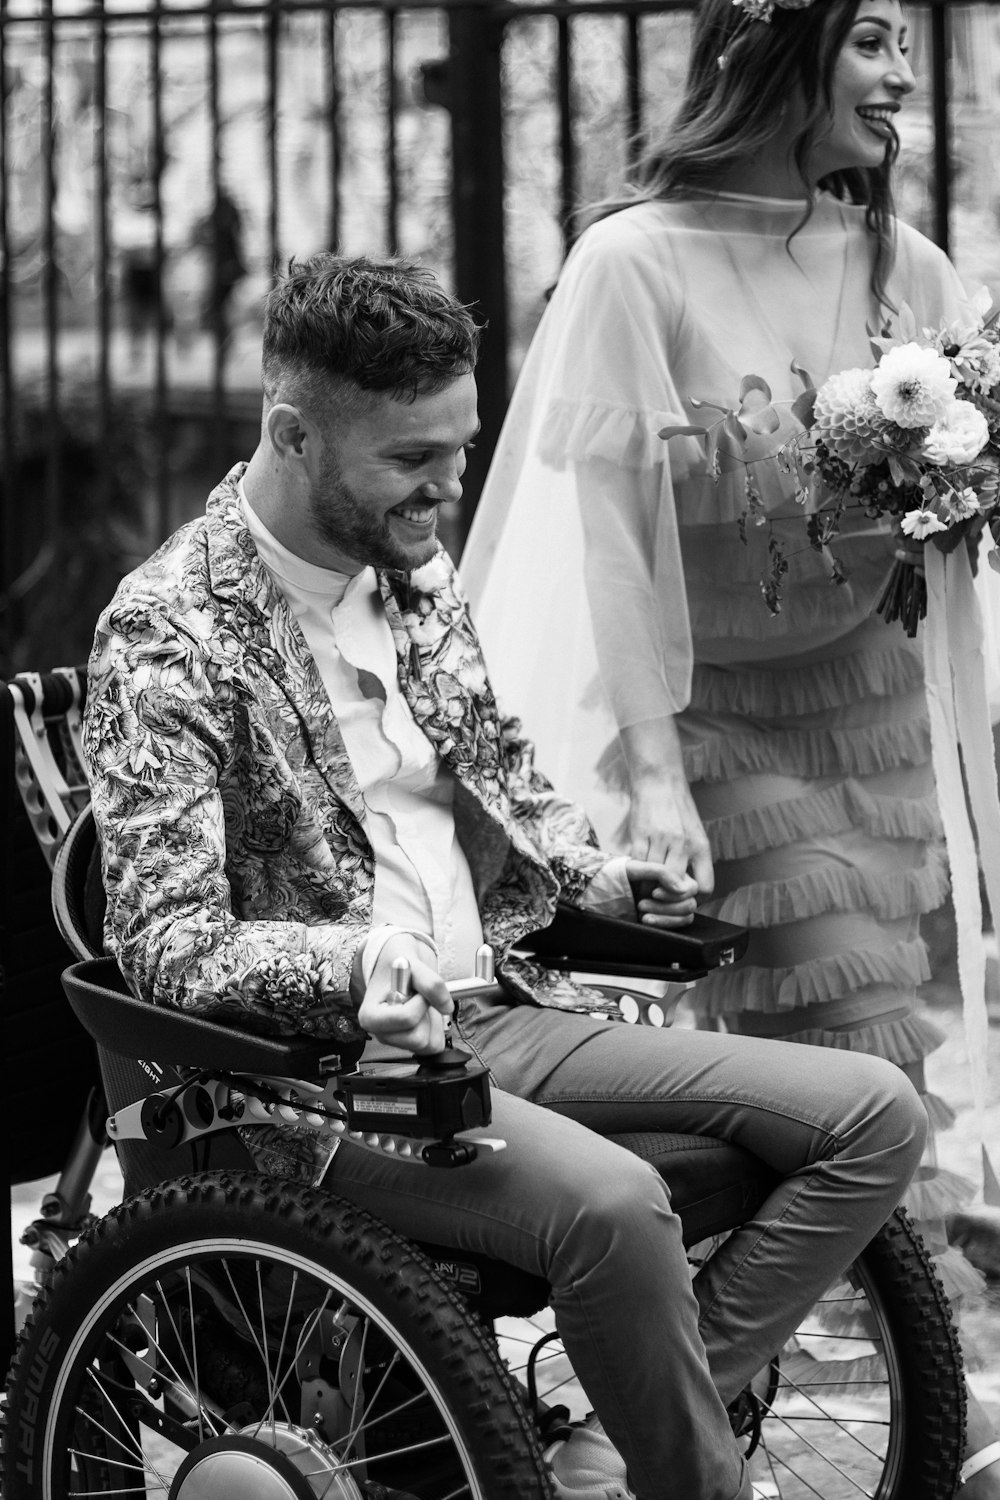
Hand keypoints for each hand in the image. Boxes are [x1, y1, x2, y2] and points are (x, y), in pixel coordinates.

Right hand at [357, 935, 452, 1055]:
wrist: (396, 963)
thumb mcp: (412, 962)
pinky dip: (436, 1028)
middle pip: (417, 1039)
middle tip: (417, 995)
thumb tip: (447, 1007)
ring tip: (418, 1002)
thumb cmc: (397, 961)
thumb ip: (430, 983)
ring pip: (427, 1044)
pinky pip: (435, 1045)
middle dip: (425, 1014)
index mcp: (370, 1016)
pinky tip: (424, 1012)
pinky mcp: (411, 1043)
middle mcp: (380, 1033)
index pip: (406, 1019)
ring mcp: (396, 1041)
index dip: (420, 1000)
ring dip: (430, 1020)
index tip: (414, 986)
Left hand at [625, 859, 698, 926]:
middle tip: (642, 903)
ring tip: (641, 912)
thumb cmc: (620, 873)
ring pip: (687, 913)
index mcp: (677, 870)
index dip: (676, 893)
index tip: (654, 893)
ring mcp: (675, 902)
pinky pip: (679, 923)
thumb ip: (660, 871)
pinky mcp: (671, 916)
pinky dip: (663, 922)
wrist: (608, 887)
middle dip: (667, 905)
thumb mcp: (637, 867)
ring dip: (664, 914)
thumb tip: (682, 888)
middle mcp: (679, 886)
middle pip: (691, 901)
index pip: (692, 886)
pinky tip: (645, 919)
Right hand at [627, 771, 713, 898]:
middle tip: (659, 896)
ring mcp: (661, 839)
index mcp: (700, 847)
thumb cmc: (678, 809)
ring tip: (645, 886)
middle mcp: (683, 844)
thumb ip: (694, 860)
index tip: (681, 897)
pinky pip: (637, 864)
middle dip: (667, 897)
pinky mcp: (640, 834)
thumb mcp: (695, 833)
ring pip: (653, 878)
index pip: (704, 887)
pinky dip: (636, 872)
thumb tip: (688, 888)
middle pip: (676, 887)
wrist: (659, 780)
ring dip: (648, 886)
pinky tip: (636, 872)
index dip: (691, 898)